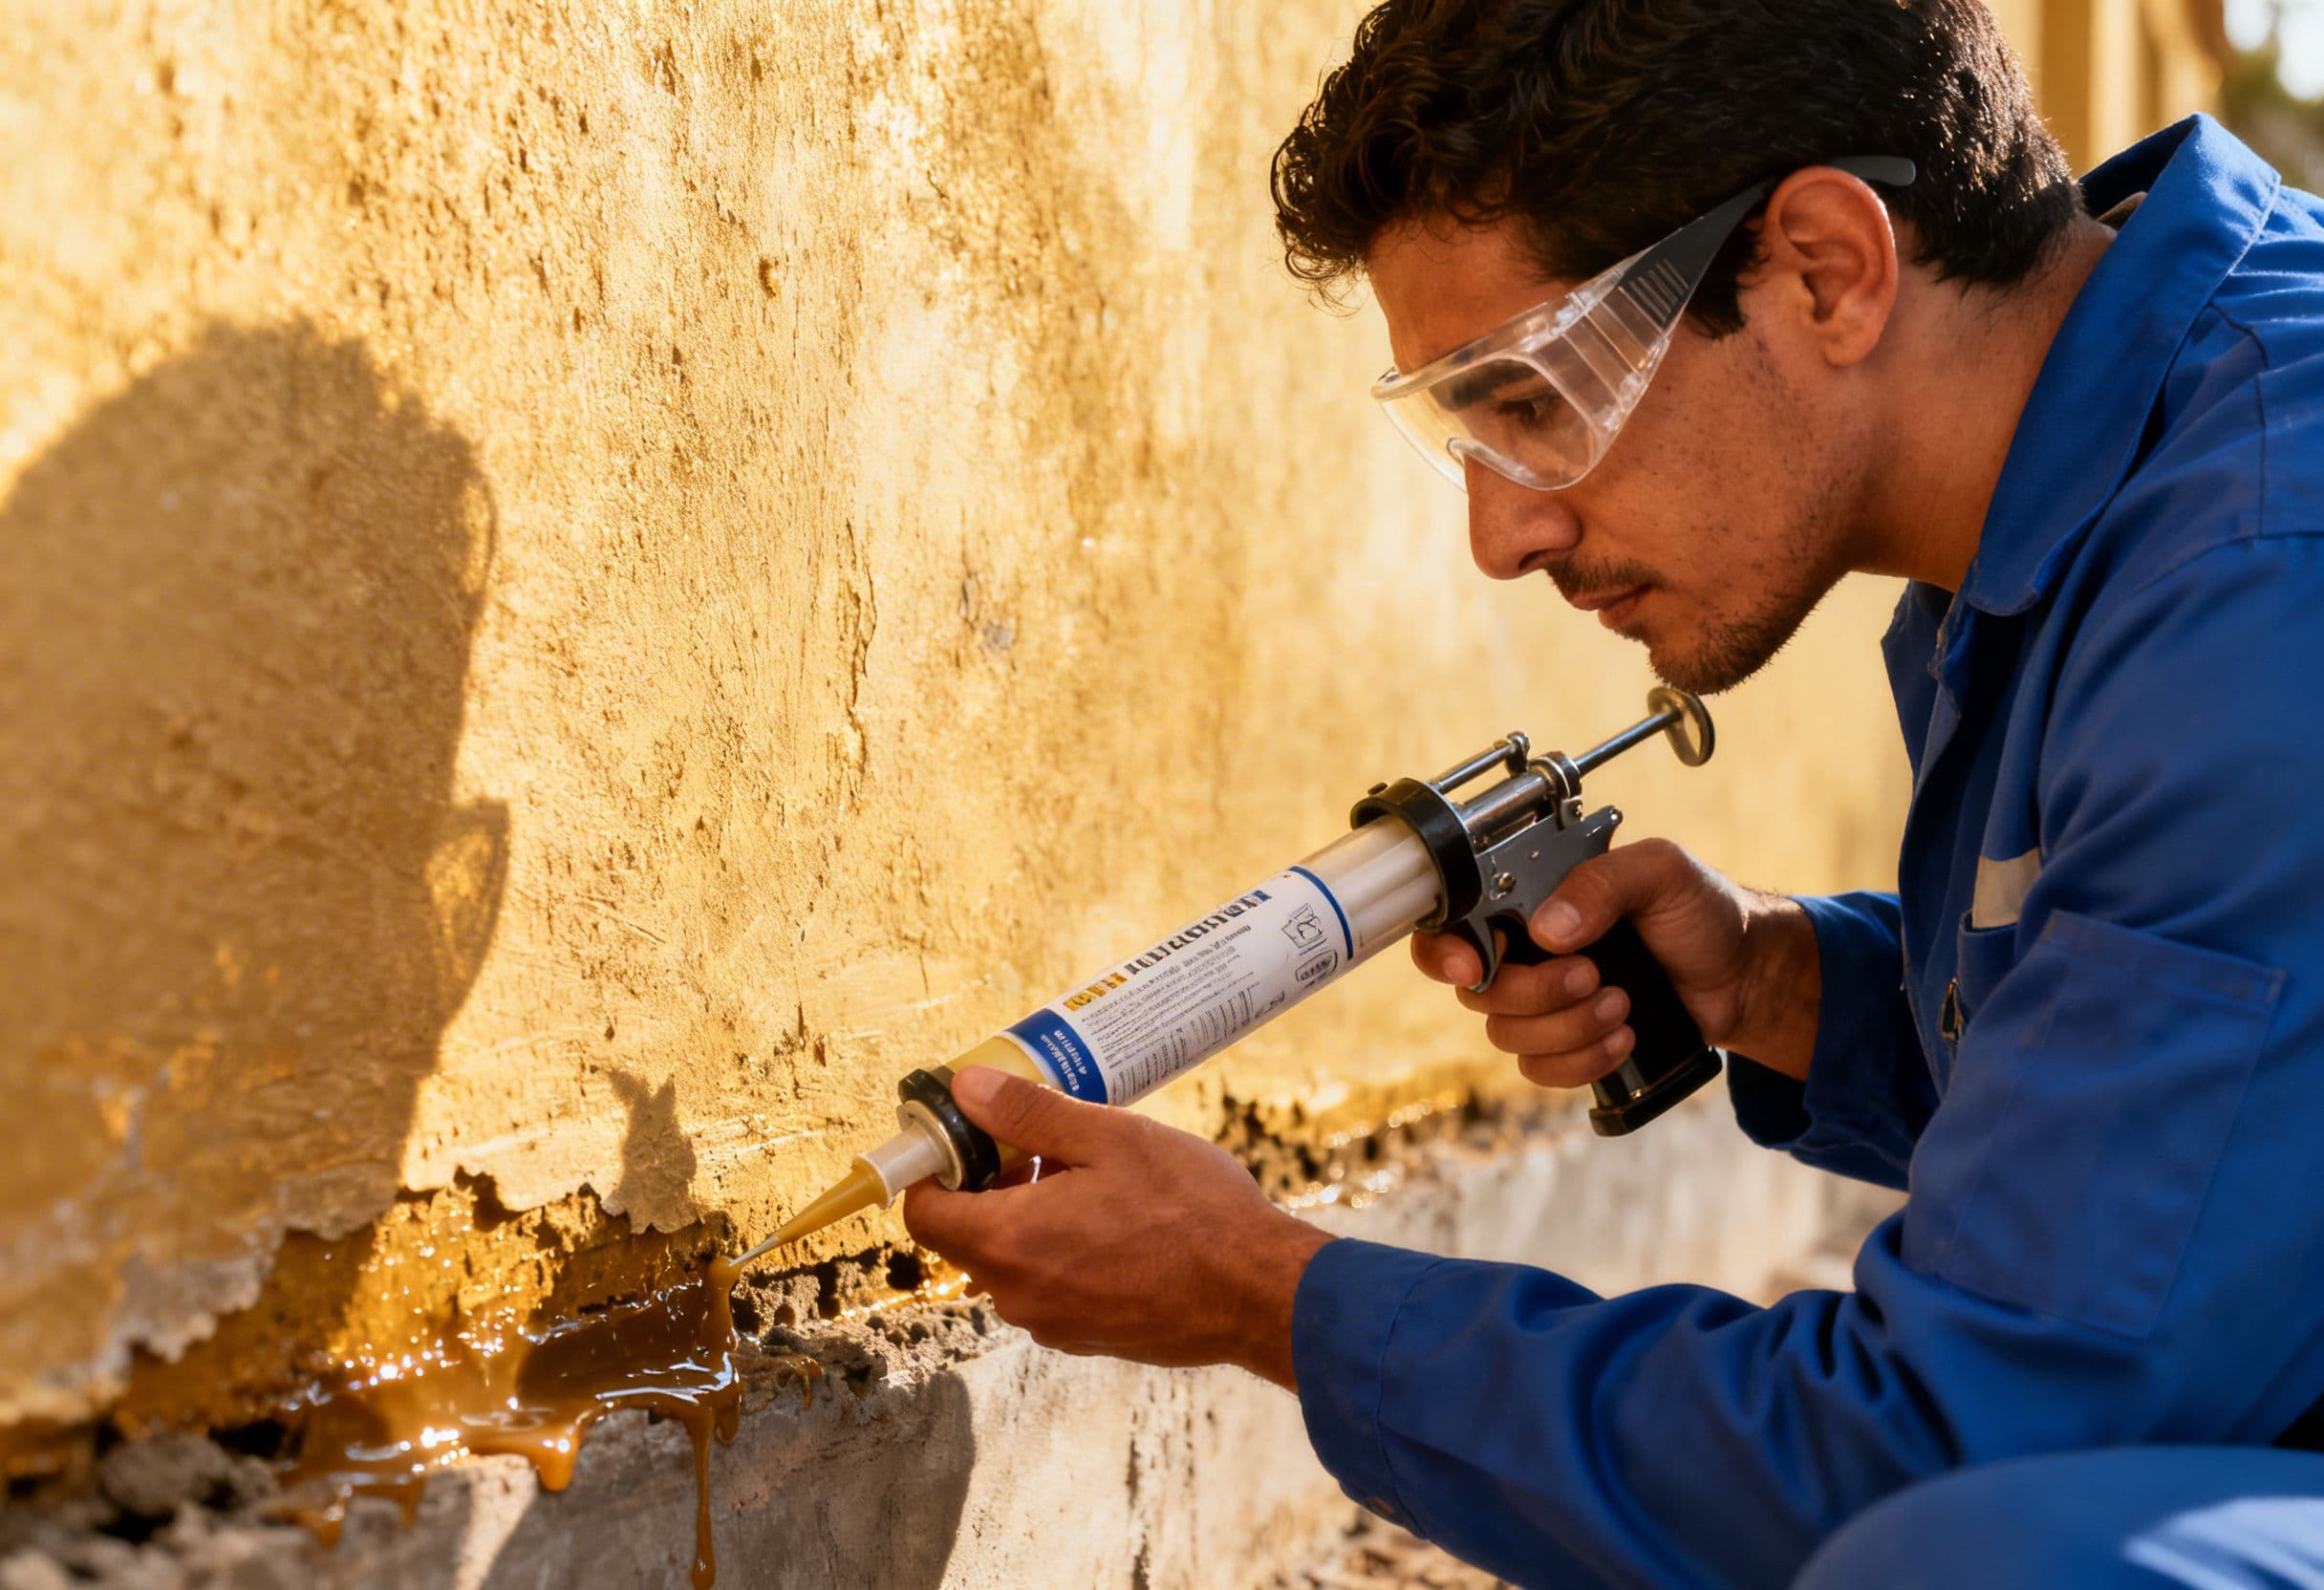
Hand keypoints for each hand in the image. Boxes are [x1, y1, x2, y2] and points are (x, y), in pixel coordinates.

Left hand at [901, 1067, 1333, 1387]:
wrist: (1259, 1292)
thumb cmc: (1192, 1212)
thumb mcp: (1109, 1138)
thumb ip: (1027, 1113)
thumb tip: (966, 1089)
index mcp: (1011, 1243)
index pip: (924, 1214)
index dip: (934, 1170)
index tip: (965, 1137)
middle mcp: (1019, 1295)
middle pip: (966, 1235)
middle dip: (990, 1185)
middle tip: (1044, 1143)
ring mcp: (1053, 1324)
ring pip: (1011, 1260)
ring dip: (1030, 1216)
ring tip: (1091, 1177)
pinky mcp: (1086, 1338)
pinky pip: (1048, 1285)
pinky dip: (1060, 1250)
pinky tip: (1115, 1219)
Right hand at [1410, 837, 1821, 1087]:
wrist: (1744, 976)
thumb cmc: (1701, 912)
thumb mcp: (1661, 873)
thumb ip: (1604, 882)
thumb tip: (1548, 929)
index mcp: (1530, 899)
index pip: (1452, 924)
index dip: (1446, 953)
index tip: (1479, 969)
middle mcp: (1525, 951)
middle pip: (1477, 992)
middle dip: (1535, 994)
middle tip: (1593, 976)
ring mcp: (1542, 1003)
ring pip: (1507, 1036)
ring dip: (1567, 1028)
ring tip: (1622, 1005)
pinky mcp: (1566, 1045)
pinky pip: (1538, 1070)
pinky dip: (1580, 1061)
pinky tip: (1622, 1039)